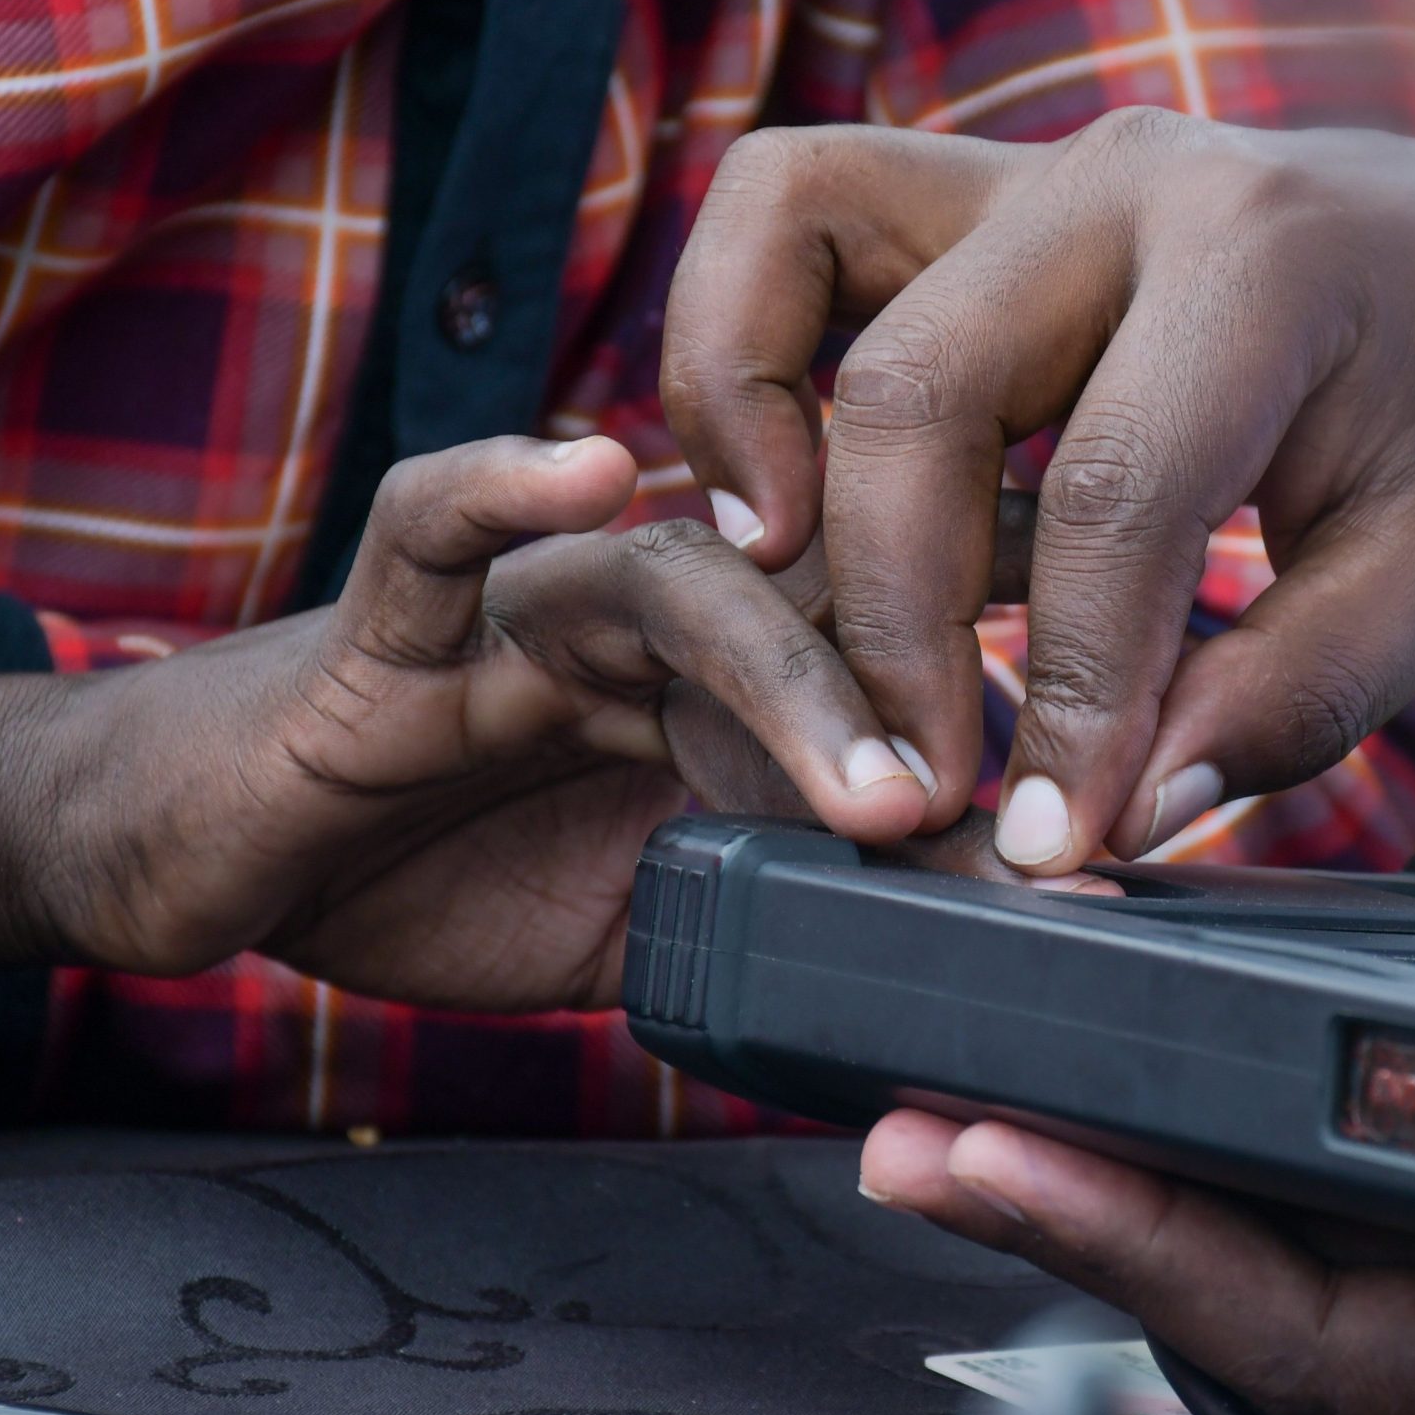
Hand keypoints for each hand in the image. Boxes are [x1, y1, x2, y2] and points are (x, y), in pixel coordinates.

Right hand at [0, 436, 1064, 1011]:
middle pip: (845, 579)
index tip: (1170, 748)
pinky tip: (583, 471)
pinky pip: (441, 521)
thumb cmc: (471, 856)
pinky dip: (502, 490)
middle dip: (961, 685)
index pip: (932, 614)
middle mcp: (670, 591)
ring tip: (881, 791)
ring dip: (792, 677)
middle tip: (1062, 801)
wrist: (245, 841)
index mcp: (762, 648)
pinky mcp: (397, 615)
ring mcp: (541, 592)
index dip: (1048, 663)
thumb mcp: (681, 912)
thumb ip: (817, 906)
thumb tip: (992, 943)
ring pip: (688, 575)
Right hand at [661, 112, 1414, 872]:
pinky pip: (810, 230)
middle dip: (892, 609)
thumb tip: (1096, 817)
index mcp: (1266, 258)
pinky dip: (757, 350)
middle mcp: (1126, 179)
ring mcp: (1044, 168)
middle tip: (912, 780)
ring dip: (744, 409)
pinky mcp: (994, 200)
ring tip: (771, 580)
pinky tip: (793, 506)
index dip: (1069, 696)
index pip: (1111, 498)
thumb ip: (1275, 702)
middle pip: (917, 385)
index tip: (1044, 844)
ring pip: (791, 231)